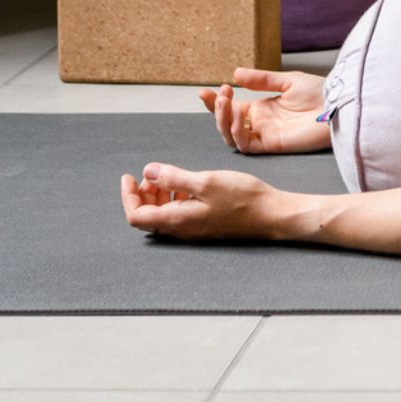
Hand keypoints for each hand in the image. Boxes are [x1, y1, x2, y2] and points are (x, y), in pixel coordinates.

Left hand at [119, 162, 290, 240]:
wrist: (272, 214)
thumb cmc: (243, 198)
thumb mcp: (206, 181)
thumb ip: (174, 178)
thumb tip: (148, 172)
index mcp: (177, 220)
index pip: (136, 216)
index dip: (128, 197)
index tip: (129, 177)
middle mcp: (182, 229)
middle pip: (148, 216)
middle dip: (142, 194)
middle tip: (150, 174)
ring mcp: (194, 228)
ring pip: (164, 214)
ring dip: (159, 194)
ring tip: (168, 176)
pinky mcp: (206, 224)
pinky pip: (180, 213)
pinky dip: (175, 198)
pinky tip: (187, 184)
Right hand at [199, 68, 330, 153]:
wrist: (338, 105)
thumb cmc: (320, 94)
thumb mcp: (286, 81)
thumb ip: (261, 80)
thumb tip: (235, 74)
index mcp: (261, 109)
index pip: (231, 108)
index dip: (215, 102)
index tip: (205, 91)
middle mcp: (260, 123)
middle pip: (226, 124)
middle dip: (216, 110)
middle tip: (220, 94)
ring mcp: (265, 135)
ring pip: (231, 136)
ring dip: (222, 120)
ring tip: (226, 101)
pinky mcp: (272, 145)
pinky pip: (246, 145)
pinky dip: (237, 131)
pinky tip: (241, 114)